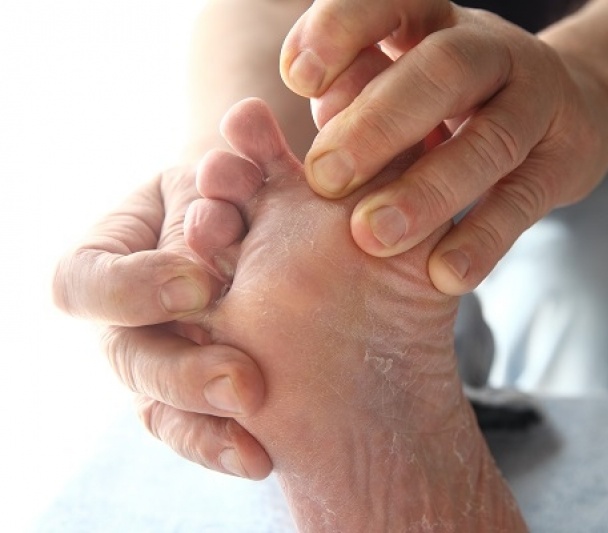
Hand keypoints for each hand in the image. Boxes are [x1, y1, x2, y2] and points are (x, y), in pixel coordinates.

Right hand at [52, 166, 270, 478]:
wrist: (248, 218)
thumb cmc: (222, 190)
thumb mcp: (212, 177)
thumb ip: (212, 196)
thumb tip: (213, 226)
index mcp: (105, 259)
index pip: (88, 284)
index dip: (137, 290)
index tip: (199, 285)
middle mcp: (122, 321)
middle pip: (131, 361)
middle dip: (186, 375)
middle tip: (243, 384)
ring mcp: (153, 363)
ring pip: (158, 409)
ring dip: (205, 429)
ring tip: (253, 449)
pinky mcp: (188, 396)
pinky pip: (194, 433)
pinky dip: (222, 448)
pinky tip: (258, 459)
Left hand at [280, 0, 607, 293]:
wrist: (574, 108)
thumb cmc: (461, 100)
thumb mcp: (410, 79)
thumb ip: (364, 89)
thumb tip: (321, 104)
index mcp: (438, 22)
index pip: (391, 3)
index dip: (342, 30)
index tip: (297, 79)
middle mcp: (492, 51)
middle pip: (442, 72)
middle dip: (379, 123)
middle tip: (324, 176)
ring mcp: (538, 103)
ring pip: (489, 141)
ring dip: (428, 190)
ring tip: (373, 234)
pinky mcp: (566, 160)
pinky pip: (524, 201)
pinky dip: (483, 239)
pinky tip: (444, 273)